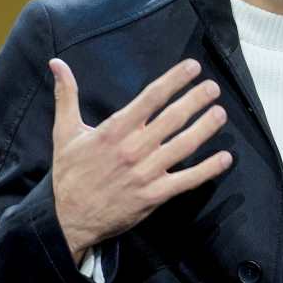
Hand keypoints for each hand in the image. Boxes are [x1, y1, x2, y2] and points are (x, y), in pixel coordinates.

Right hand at [49, 58, 233, 263]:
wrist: (67, 218)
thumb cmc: (70, 173)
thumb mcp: (64, 132)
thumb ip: (66, 96)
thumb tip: (57, 63)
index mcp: (114, 131)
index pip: (150, 98)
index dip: (174, 80)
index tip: (193, 67)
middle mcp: (133, 149)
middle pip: (172, 119)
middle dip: (196, 100)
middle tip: (214, 87)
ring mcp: (146, 173)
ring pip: (183, 146)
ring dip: (205, 128)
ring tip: (221, 113)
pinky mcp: (154, 195)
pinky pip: (187, 180)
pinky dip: (208, 169)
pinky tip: (225, 158)